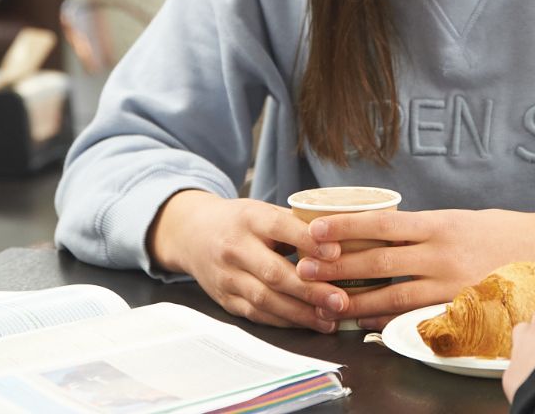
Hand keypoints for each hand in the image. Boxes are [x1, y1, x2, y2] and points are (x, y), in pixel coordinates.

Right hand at [147, 190, 349, 332]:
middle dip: (310, 290)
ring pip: (266, 300)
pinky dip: (286, 321)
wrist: (192, 234)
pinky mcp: (226, 300)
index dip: (308, 241)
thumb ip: (297, 223)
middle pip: (274, 272)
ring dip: (301, 313)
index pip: (280, 227)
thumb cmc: (240, 221)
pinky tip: (310, 323)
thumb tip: (342, 237)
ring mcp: (227, 277)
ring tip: (331, 319)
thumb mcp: (263, 211)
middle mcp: (234, 248)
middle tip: (341, 300)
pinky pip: (258, 315)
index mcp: (249, 218)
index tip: (336, 252)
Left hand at [293, 207, 534, 329]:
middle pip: (379, 261)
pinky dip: (388, 319)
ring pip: (393, 294)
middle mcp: (441, 253)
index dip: (346, 228)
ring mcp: (450, 284)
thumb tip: (384, 231)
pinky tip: (367, 322)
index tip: (315, 231)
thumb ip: (424, 228)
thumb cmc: (503, 232)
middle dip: (338, 266)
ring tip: (327, 302)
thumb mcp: (460, 219)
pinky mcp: (460, 308)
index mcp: (439, 224)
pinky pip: (416, 317)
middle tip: (305, 269)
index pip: (382, 224)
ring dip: (357, 299)